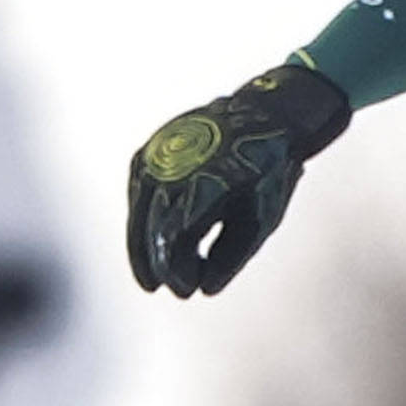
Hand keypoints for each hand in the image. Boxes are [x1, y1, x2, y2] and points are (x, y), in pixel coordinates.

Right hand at [125, 61, 349, 297]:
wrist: (263, 113)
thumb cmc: (268, 170)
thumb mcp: (262, 216)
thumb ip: (233, 253)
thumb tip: (206, 290)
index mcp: (207, 179)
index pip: (176, 234)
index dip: (176, 268)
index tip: (186, 292)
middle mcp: (174, 165)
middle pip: (152, 227)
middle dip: (160, 264)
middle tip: (178, 290)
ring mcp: (156, 156)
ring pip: (137, 212)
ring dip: (141, 249)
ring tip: (152, 280)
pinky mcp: (147, 153)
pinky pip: (137, 195)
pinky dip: (141, 223)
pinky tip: (150, 247)